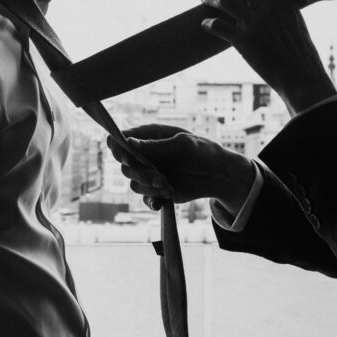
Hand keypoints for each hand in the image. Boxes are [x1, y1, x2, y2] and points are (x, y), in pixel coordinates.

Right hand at [107, 124, 253, 211]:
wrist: (217, 175)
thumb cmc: (202, 151)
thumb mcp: (181, 145)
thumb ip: (155, 146)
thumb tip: (128, 142)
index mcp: (148, 136)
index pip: (120, 139)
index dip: (118, 149)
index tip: (129, 158)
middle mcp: (145, 154)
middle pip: (125, 166)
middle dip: (140, 173)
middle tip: (158, 177)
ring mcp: (150, 172)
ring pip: (134, 183)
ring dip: (149, 187)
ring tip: (168, 186)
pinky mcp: (156, 189)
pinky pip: (145, 197)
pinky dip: (152, 200)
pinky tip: (163, 199)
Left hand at [201, 0, 336, 112]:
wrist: (302, 76)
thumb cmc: (299, 52)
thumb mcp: (293, 21)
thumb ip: (279, 6)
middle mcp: (266, 5)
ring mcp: (254, 22)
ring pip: (223, 0)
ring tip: (203, 0)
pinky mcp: (244, 41)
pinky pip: (217, 25)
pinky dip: (208, 24)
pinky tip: (205, 25)